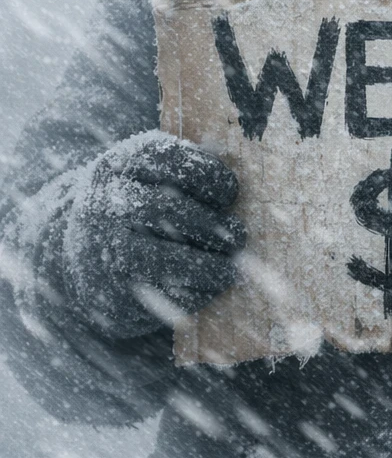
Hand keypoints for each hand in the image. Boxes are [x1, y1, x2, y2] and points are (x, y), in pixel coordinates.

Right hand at [62, 131, 245, 335]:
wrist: (83, 252)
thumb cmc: (138, 204)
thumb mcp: (152, 174)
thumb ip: (190, 167)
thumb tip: (242, 173)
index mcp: (120, 166)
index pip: (169, 161)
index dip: (209, 176)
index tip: (231, 193)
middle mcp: (105, 205)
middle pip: (166, 211)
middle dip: (211, 226)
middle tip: (239, 235)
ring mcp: (103, 250)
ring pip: (161, 259)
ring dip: (209, 266)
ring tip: (232, 268)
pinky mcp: (112, 292)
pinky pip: (159, 296)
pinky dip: (195, 293)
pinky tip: (212, 286)